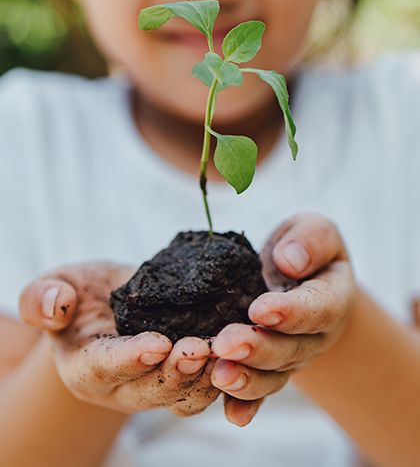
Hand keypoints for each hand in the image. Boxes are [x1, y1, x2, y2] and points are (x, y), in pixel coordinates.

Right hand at [19, 262, 218, 415]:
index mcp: (85, 367)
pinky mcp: (183, 378)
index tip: (157, 344)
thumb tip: (56, 305)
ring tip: (228, 352)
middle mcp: (121, 388)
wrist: (108, 304)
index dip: (130, 359)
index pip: (106, 367)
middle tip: (200, 349)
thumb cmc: (78, 294)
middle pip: (150, 391)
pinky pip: (206, 386)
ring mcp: (154, 387)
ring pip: (183, 397)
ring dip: (207, 379)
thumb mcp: (53, 285)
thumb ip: (42, 297)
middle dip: (176, 373)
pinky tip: (243, 350)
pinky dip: (226, 374)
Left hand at [211, 213, 355, 425]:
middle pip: (290, 348)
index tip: (260, 309)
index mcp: (331, 297)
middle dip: (258, 348)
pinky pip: (260, 392)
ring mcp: (291, 357)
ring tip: (219, 375)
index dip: (290, 312)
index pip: (316, 308)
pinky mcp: (269, 369)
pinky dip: (245, 405)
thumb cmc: (305, 249)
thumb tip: (290, 261)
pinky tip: (231, 415)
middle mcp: (314, 335)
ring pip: (272, 375)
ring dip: (246, 379)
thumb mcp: (316, 230)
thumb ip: (311, 239)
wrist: (301, 278)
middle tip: (226, 343)